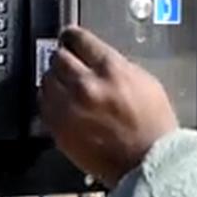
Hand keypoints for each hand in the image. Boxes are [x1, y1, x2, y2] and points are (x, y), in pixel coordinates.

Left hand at [39, 26, 178, 186]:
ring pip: (46, 79)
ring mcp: (69, 108)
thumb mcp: (145, 81)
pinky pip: (43, 104)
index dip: (72, 36)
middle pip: (58, 57)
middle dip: (64, 57)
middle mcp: (86, 85)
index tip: (69, 36)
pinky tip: (61, 102)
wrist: (148, 160)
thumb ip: (117, 65)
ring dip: (55, 79)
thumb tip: (96, 57)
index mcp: (111, 69)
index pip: (79, 39)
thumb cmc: (153, 126)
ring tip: (65, 84)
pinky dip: (49, 100)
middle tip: (68, 62)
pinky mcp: (59, 128)